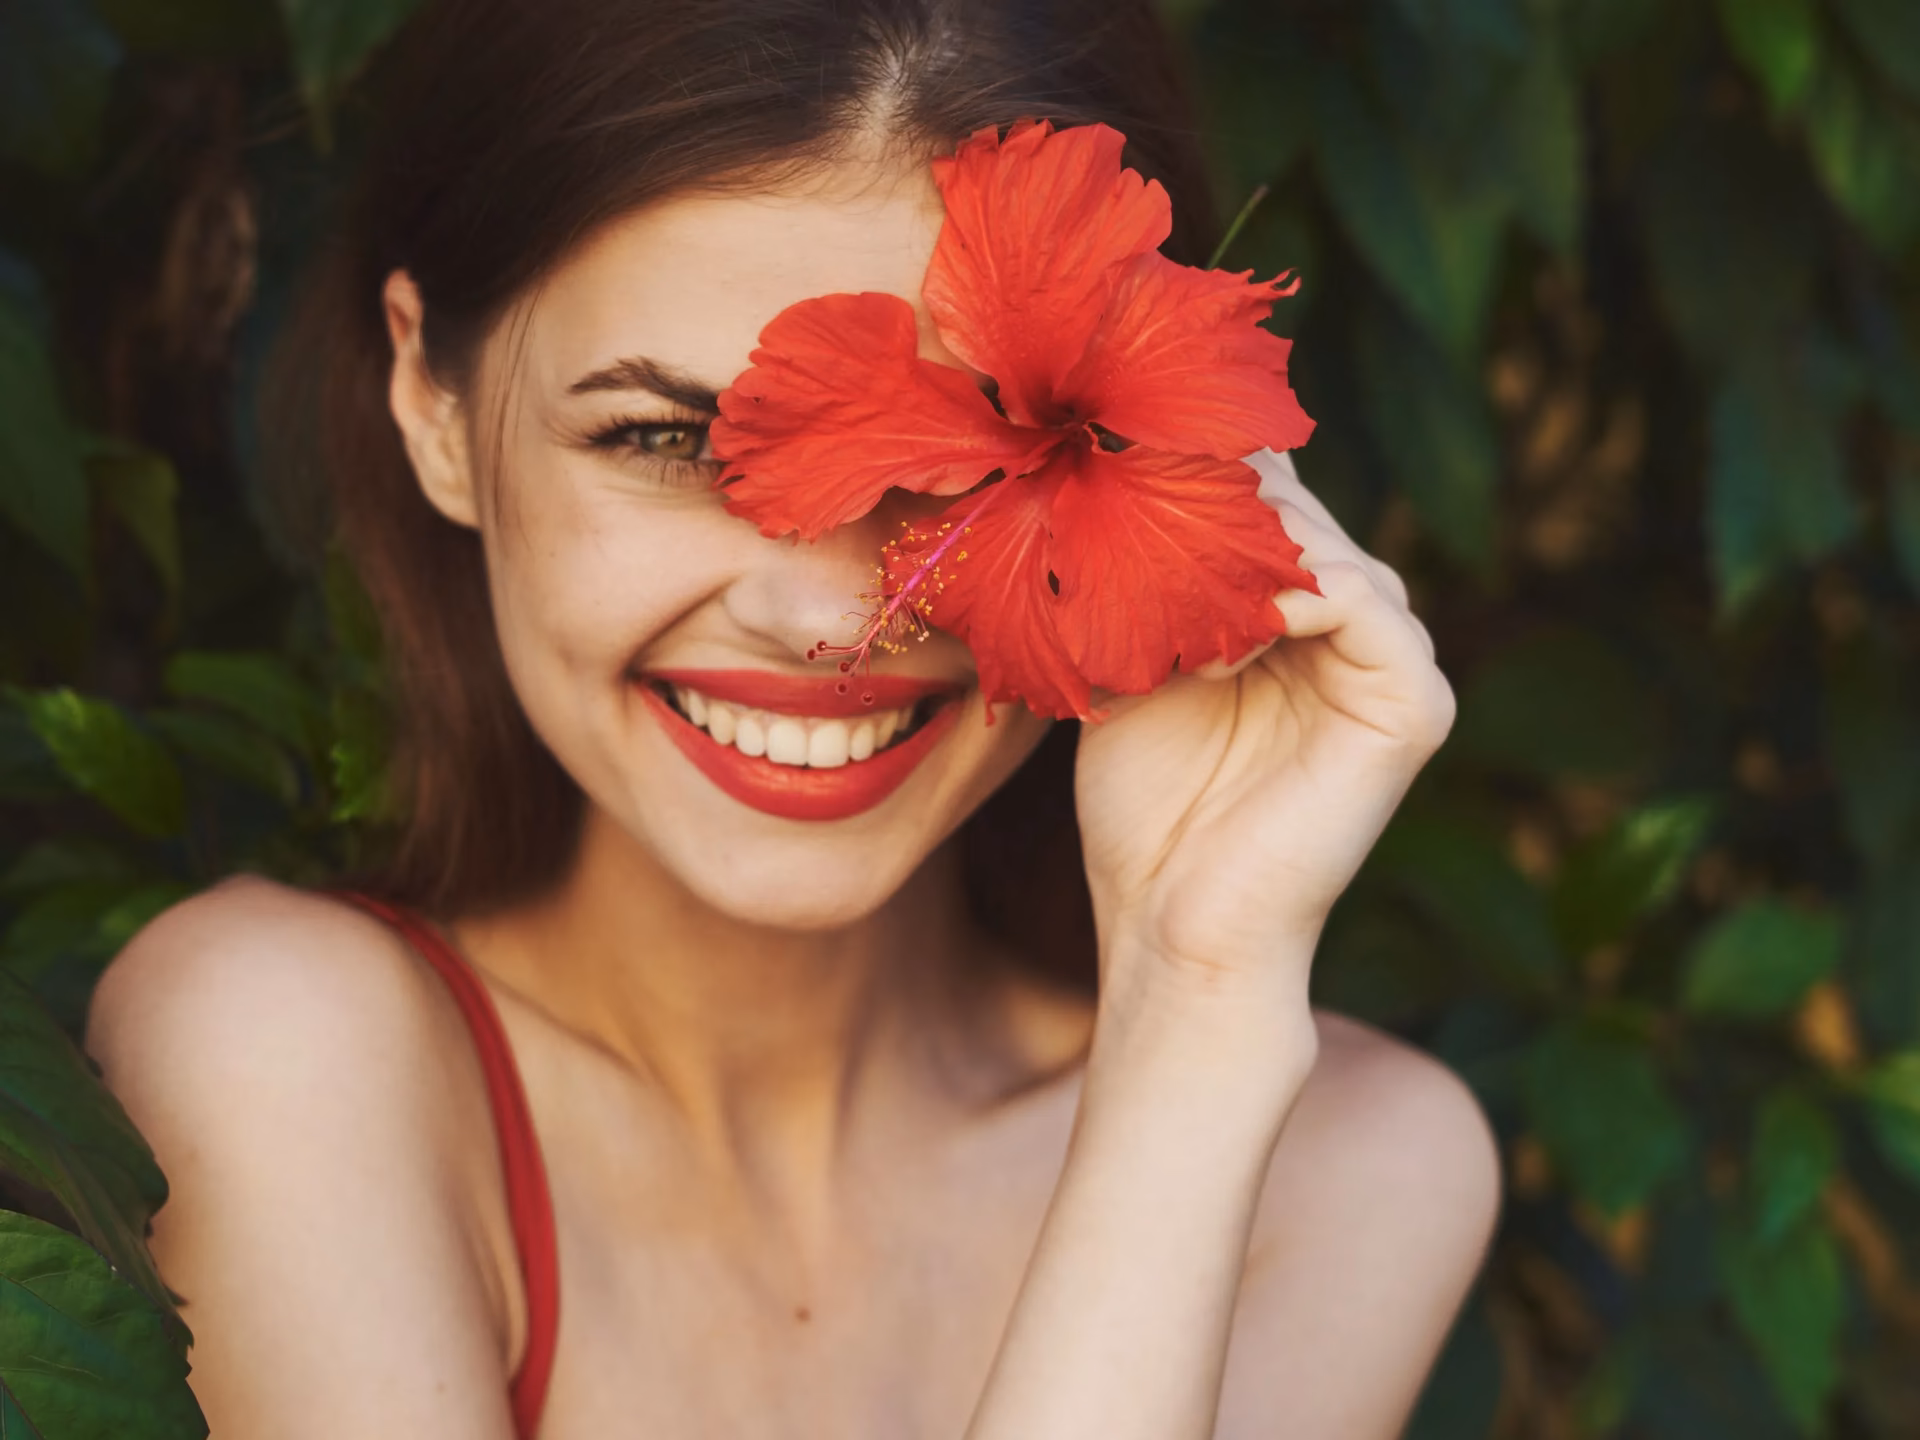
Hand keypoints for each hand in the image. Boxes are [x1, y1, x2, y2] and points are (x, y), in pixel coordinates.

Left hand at [1073, 450, 1454, 1014]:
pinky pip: (1366, 604)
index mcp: (1300, 617)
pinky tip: (1218, 641)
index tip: (1116, 468)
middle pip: (1299, 512)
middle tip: (1133, 519)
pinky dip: (1289, 598)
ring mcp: (1396, 664)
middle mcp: (1357, 628)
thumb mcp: (1136, 665)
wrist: (1173, 924)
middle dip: (1213, 507)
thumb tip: (1132, 474)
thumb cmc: (1146, 809)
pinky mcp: (1414, 705)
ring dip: (1239, 556)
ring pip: (1328, 547)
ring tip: (1163, 594)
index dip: (1200, 475)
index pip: (1270, 502)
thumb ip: (1158, 581)